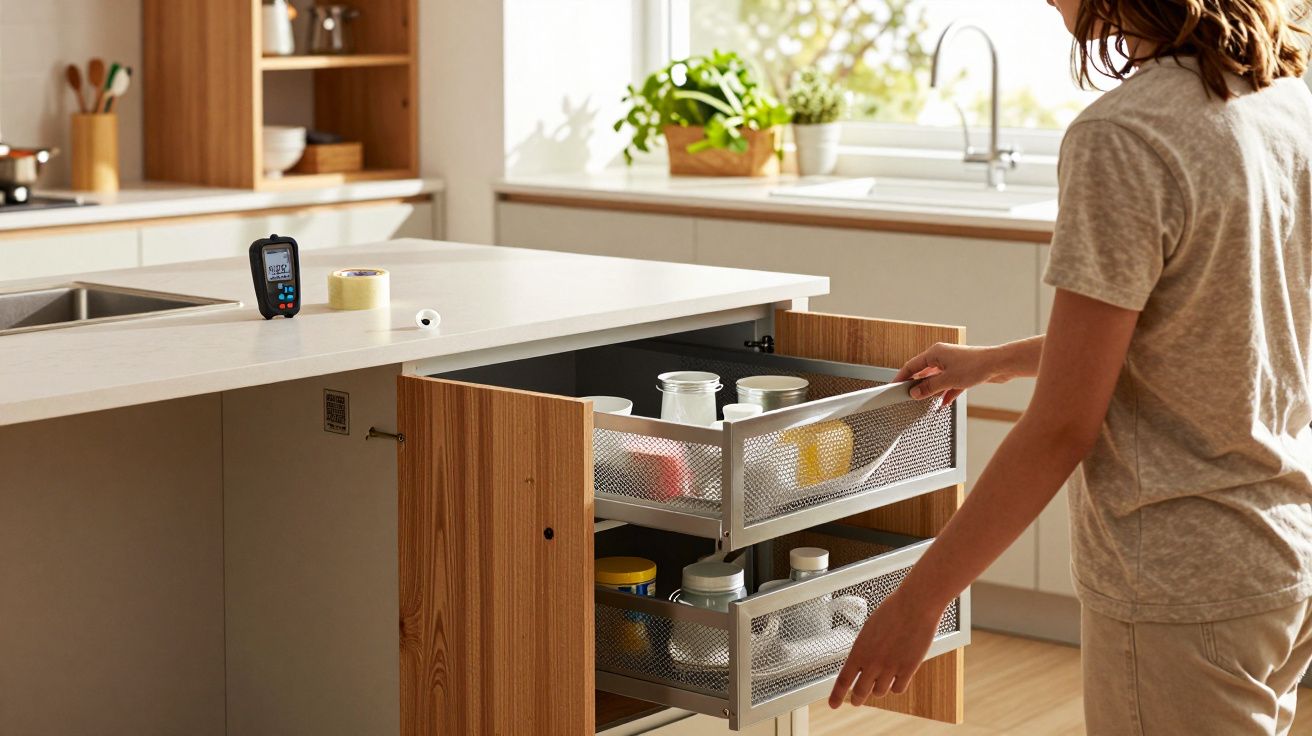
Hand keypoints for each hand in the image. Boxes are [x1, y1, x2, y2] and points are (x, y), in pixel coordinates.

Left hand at [828, 590, 941, 707]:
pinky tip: (896, 679)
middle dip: (856, 699)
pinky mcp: (908, 669)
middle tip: (855, 701)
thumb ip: (863, 649)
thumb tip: (861, 664)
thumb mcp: (869, 630)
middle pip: (860, 692)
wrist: (914, 605)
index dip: (837, 695)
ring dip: (878, 689)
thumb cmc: (891, 611)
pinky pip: (898, 689)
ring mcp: (891, 668)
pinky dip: (895, 686)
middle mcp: (873, 663)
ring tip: (879, 681)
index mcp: (859, 651)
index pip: (843, 680)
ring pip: (879, 692)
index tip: (833, 704)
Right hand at [894, 342, 1008, 405]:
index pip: (912, 365)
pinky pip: (949, 384)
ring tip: (926, 402)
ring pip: (937, 379)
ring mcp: (953, 364)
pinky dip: (946, 393)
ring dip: (932, 390)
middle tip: (909, 397)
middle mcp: (943, 356)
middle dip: (918, 385)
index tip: (893, 386)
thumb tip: (915, 393)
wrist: (999, 365)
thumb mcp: (947, 380)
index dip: (901, 377)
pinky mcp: (963, 372)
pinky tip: (943, 403)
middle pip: (924, 372)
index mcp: (935, 353)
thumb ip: (929, 388)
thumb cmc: (975, 366)